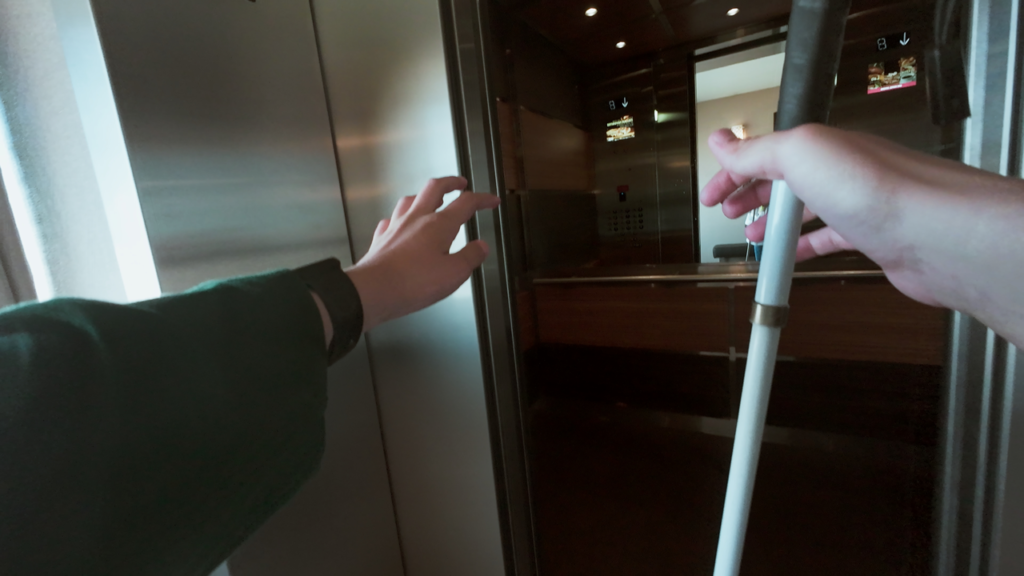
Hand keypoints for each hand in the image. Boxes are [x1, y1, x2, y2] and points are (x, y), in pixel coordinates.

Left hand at [344, 177, 499, 331]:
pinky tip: (400, 223)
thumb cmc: (414, 283)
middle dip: (450, 183)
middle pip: (435, 188)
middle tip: (460, 183)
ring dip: (424, 196)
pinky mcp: (380, 239)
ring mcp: (395, 226)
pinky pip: (390, 220)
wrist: (372, 291)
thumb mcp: (453, 274)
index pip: (465, 203)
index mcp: (438, 225)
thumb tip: (481, 246)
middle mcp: (416, 219)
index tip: (492, 201)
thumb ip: (470, 257)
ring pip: (410, 200)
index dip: (482, 199)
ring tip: (431, 200)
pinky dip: (400, 218)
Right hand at [699, 124, 1023, 347]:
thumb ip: (756, 150)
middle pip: (782, 180)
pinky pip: (827, 239)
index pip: (763, 153)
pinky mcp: (870, 237)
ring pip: (805, 209)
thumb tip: (721, 141)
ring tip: (751, 237)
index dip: (731, 173)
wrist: (935, 234)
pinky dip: (804, 247)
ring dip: (773, 223)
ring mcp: (856, 205)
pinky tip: (793, 257)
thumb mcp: (800, 154)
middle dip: (749, 194)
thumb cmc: (879, 190)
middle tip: (727, 211)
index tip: (710, 194)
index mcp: (820, 146)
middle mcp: (840, 170)